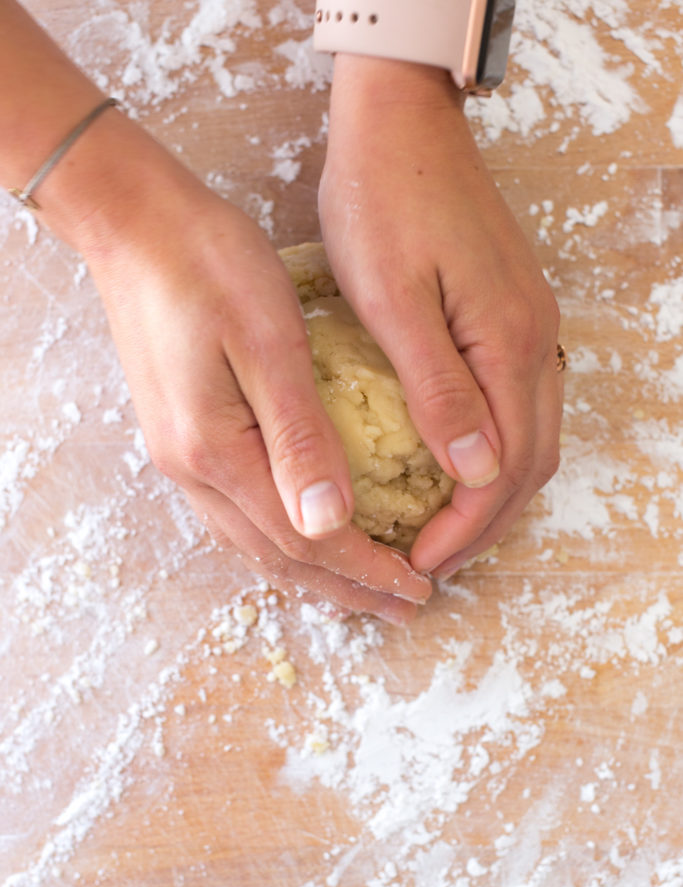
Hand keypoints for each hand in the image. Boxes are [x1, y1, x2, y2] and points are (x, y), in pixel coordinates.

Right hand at [72, 122, 430, 621]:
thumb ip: (299, 436)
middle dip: (347, 586)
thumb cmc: (209, 266)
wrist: (134, 226)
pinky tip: (305, 537)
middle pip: (279, 557)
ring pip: (253, 544)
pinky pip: (236, 517)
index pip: (304, 539)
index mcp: (216, 449)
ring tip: (365, 588)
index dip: (365, 569)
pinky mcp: (180, 439)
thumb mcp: (268, 342)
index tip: (417, 584)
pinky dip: (280, 542)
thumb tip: (330, 523)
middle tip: (404, 604)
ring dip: (315, 572)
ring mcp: (179, 459)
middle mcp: (191, 470)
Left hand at [319, 56, 562, 577]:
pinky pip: (521, 403)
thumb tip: (478, 471)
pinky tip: (460, 462)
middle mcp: (535, 342)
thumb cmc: (383, 203)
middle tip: (434, 560)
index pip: (503, 469)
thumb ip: (439, 389)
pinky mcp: (512, 314)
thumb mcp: (395, 300)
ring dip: (496, 491)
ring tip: (447, 526)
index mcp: (508, 345)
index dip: (465, 527)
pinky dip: (497, 450)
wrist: (401, 123)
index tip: (419, 560)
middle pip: (531, 462)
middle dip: (485, 523)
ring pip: (533, 436)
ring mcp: (530, 326)